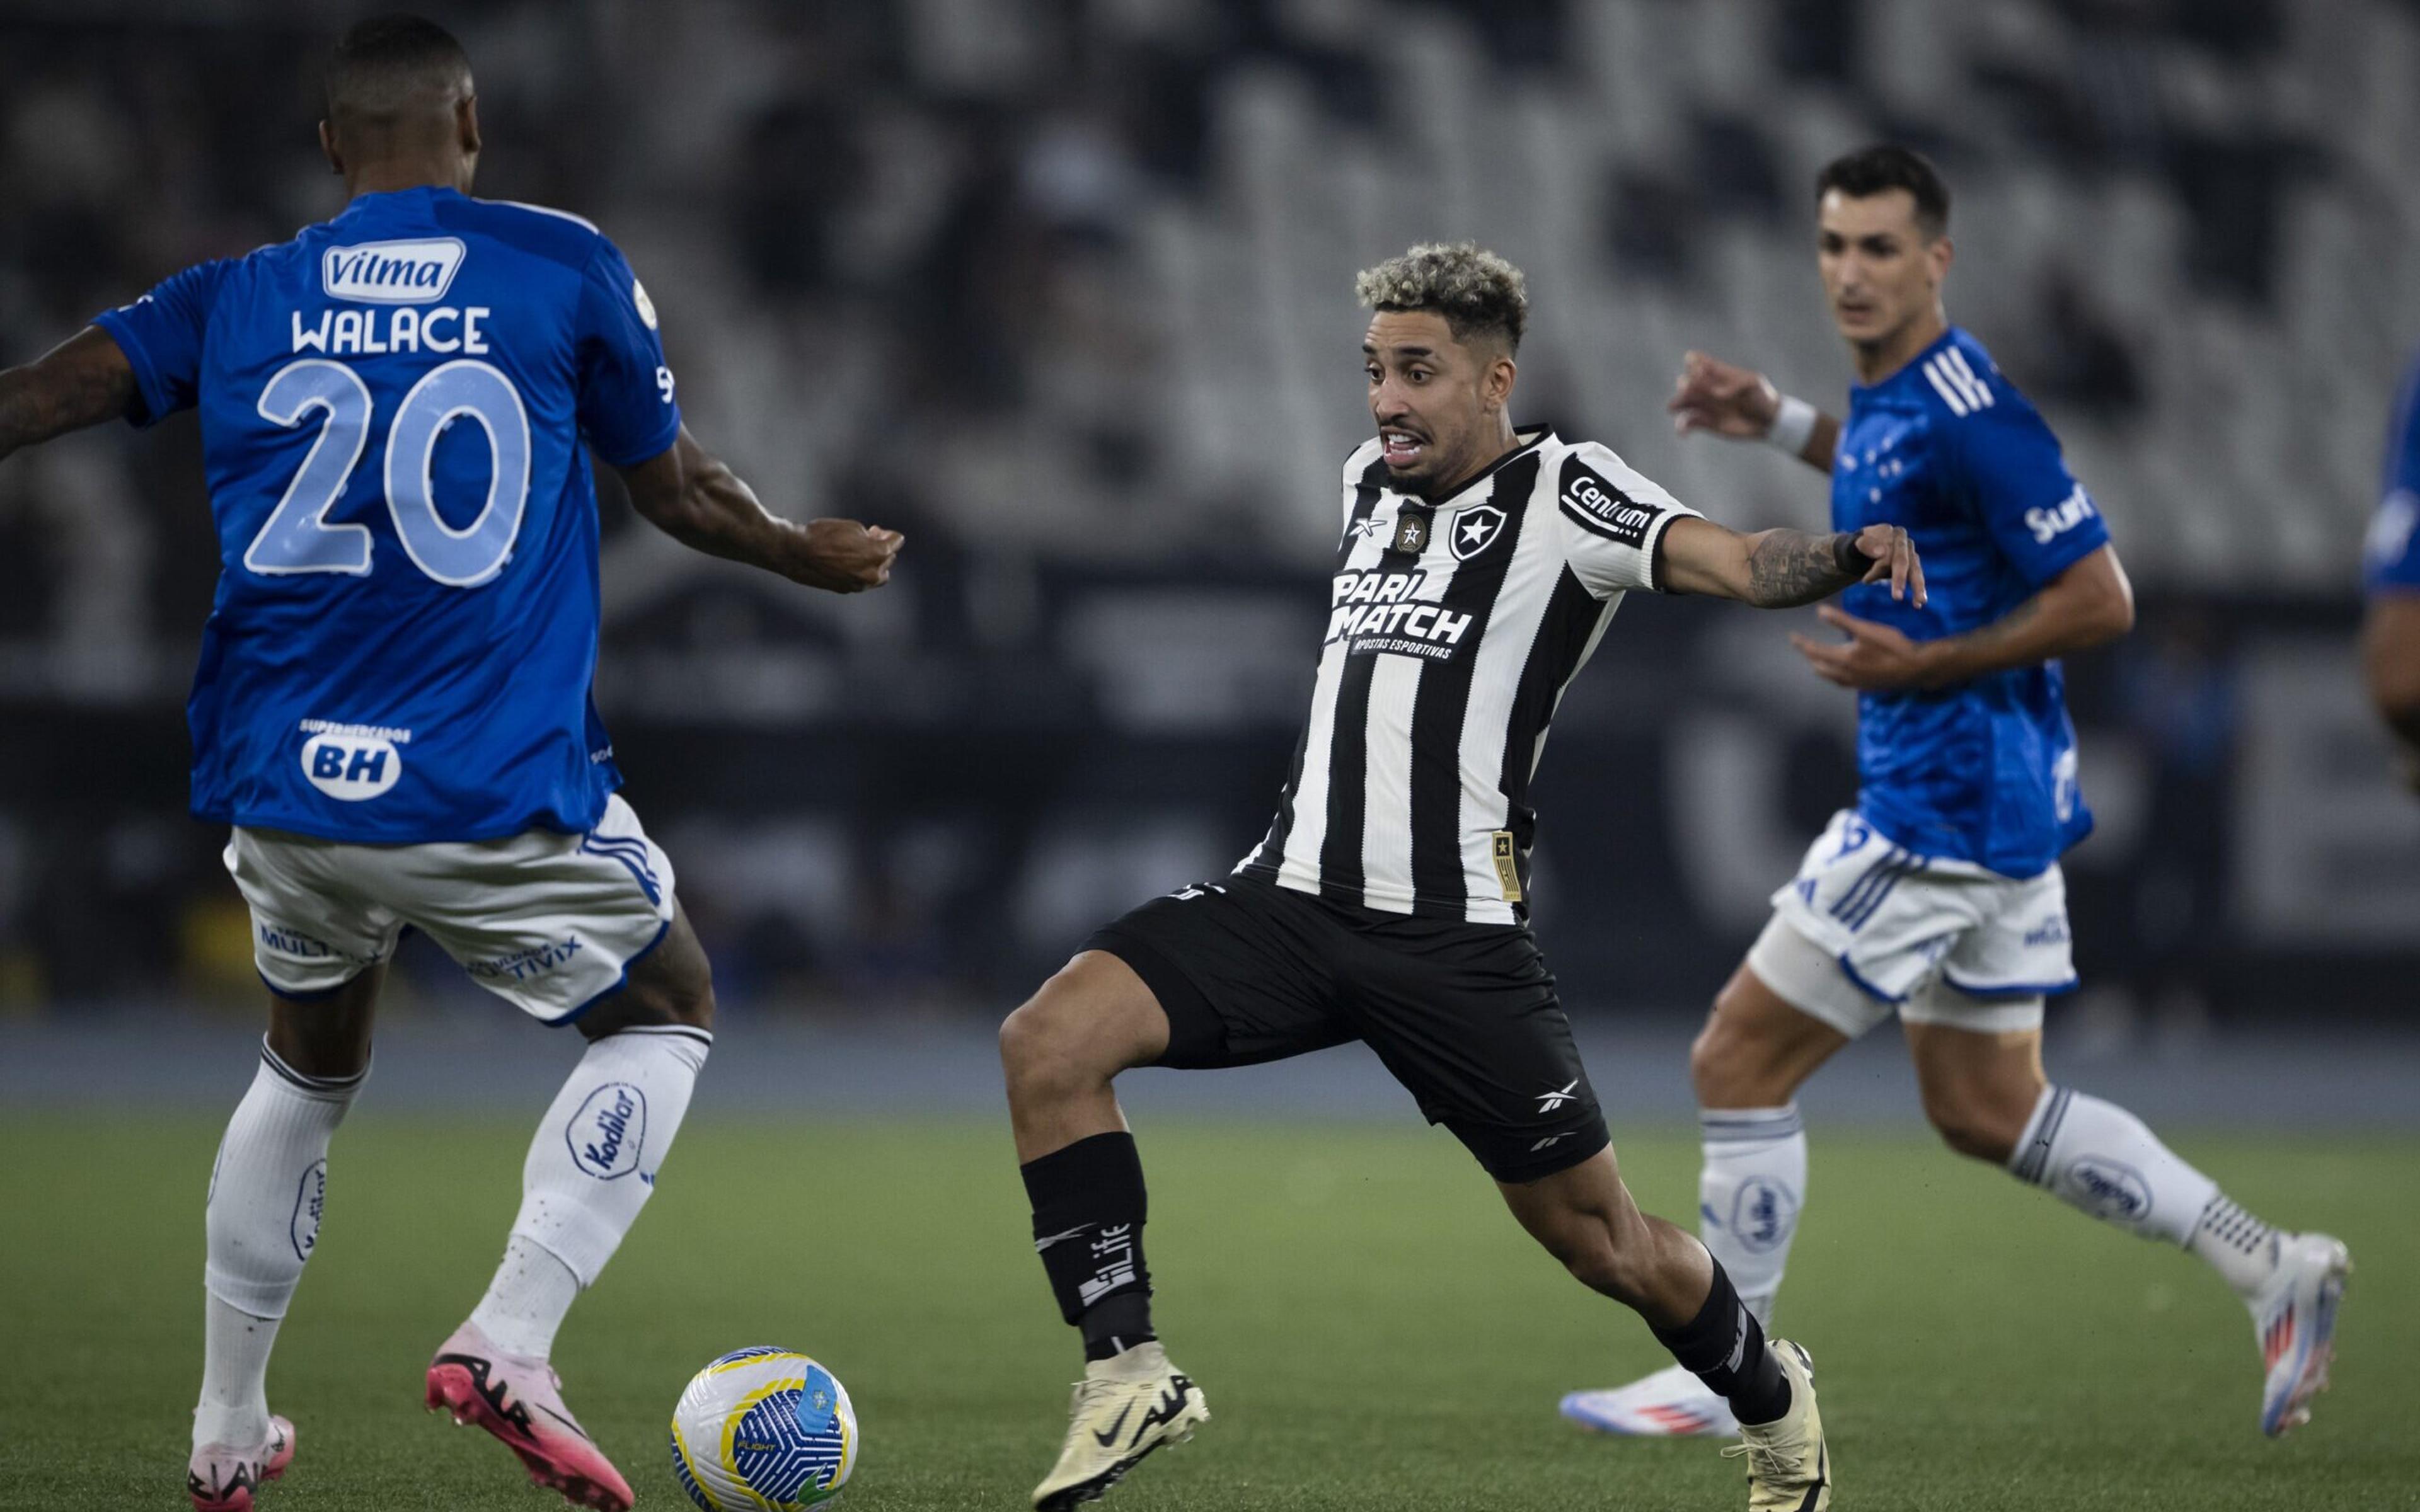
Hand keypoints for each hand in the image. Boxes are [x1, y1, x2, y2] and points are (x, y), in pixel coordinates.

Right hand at [791, 520, 902, 592]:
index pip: (896, 542)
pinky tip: (847, 562)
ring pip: (878, 574)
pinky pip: (862, 581)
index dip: (888, 534)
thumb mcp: (852, 526)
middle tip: (867, 537)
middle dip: (881, 547)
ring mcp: (859, 584)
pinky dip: (860, 571)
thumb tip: (876, 540)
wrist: (796, 552)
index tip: (876, 530)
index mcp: (877, 554)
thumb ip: (870, 535)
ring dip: (874, 563)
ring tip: (858, 551)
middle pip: (888, 558)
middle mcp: (872, 573)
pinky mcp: (847, 589)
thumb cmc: (822, 535)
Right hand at [1668, 351, 1778, 439]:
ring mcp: (1705, 405)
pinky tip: (1683, 432)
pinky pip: (1687, 423)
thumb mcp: (1752, 383)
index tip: (1701, 371)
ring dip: (1676, 403)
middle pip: (1685, 381)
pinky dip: (1682, 427)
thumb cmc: (1762, 397)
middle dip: (1685, 385)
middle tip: (1689, 389)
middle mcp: (1707, 388)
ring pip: (1682, 402)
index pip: (1697, 362)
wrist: (1768, 421)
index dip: (1694, 365)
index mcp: (1717, 374)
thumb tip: (1716, 394)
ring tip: (1675, 408)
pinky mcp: (1705, 422)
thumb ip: (1735, 384)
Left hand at [1790, 604, 1937, 690]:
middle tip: (1803, 646)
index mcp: (1843, 659)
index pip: (1814, 651)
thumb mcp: (1866, 629)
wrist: (1916, 668)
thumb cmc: (1892, 646)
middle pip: (1819, 666)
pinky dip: (1835, 675)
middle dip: (1810, 656)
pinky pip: (1843, 682)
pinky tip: (1841, 672)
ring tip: (1816, 661)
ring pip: (1831, 676)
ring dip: (1821, 667)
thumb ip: (1842, 621)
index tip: (1792, 637)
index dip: (1802, 643)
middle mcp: (1846, 674)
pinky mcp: (1867, 686)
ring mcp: (1856, 683)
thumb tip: (1819, 611)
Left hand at [1849, 522, 1925, 606]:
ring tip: (1919, 603)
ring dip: (1917, 587)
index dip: (1878, 567)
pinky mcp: (1911, 565)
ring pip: (1915, 570)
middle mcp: (1903, 541)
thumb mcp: (1853, 546)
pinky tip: (1918, 604)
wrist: (1858, 553)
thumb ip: (1865, 545)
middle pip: (1903, 561)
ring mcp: (1909, 553)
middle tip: (1896, 597)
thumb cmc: (1854, 549)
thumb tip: (1882, 552)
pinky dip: (1918, 590)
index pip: (1888, 551)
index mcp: (1889, 532)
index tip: (1865, 581)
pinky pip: (1916, 578)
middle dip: (1900, 579)